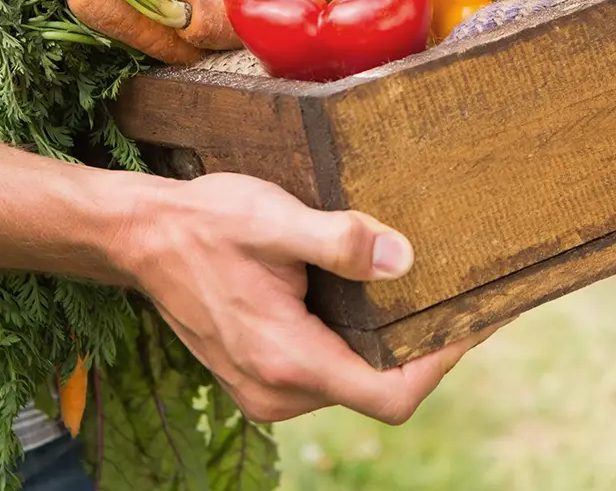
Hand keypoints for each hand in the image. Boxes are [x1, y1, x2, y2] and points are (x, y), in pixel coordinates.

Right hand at [109, 171, 499, 422]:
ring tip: (425, 295)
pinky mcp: (261, 377)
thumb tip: (403, 258)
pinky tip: (373, 303)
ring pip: (355, 384)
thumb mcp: (275, 219)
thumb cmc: (206, 223)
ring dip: (391, 349)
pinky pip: (328, 374)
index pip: (390, 396)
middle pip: (379, 393)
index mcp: (287, 360)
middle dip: (424, 352)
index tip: (474, 321)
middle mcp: (278, 391)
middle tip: (463, 300)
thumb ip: (341, 241)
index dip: (440, 364)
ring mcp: (267, 390)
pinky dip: (358, 345)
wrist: (141, 237)